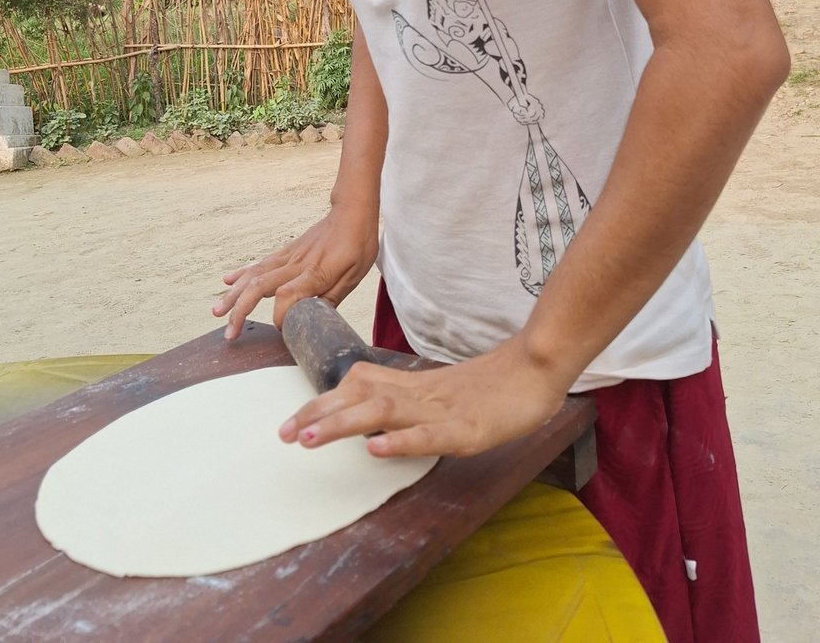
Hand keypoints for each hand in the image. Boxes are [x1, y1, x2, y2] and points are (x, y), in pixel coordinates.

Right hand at [213, 202, 378, 338]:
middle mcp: (296, 264)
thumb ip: (329, 299)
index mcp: (315, 272)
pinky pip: (260, 263)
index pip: (288, 297)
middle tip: (229, 334)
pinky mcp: (286, 251)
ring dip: (233, 293)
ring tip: (217, 310)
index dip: (281, 317)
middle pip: (260, 286)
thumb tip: (311, 320)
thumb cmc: (357, 244)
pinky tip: (227, 281)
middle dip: (240, 311)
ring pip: (254, 275)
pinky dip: (241, 273)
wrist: (352, 211)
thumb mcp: (353, 277)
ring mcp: (288, 256)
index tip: (283, 331)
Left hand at [277, 336, 566, 458]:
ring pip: (384, 412)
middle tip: (282, 434)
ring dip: (343, 424)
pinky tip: (375, 449)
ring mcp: (442, 410)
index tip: (290, 421)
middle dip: (319, 414)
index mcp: (414, 386)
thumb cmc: (493, 386)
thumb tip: (374, 422)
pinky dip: (399, 441)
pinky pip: (428, 434)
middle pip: (361, 397)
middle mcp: (420, 394)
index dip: (323, 400)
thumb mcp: (444, 394)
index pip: (358, 386)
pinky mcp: (466, 428)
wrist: (537, 369)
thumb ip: (411, 402)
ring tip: (310, 439)